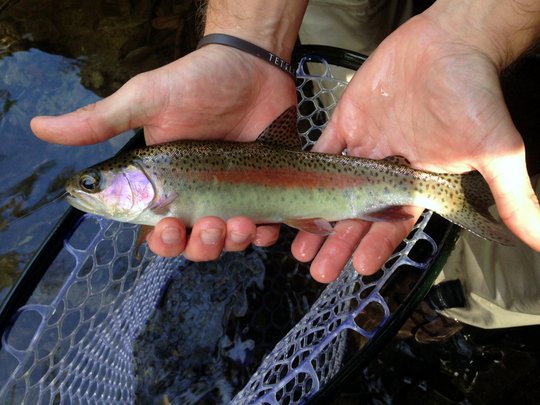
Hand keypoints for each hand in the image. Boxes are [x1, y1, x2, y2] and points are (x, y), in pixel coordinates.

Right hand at [31, 45, 296, 259]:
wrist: (251, 68)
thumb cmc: (196, 83)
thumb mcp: (146, 100)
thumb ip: (100, 122)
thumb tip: (38, 128)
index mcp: (163, 184)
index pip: (155, 229)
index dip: (161, 240)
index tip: (168, 226)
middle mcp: (195, 196)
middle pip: (192, 244)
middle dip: (199, 245)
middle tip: (209, 226)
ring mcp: (230, 196)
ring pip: (225, 242)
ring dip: (230, 242)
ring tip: (240, 223)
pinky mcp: (260, 193)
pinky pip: (261, 230)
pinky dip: (262, 235)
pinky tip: (263, 226)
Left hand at [292, 11, 539, 281]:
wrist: (453, 43)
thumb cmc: (476, 95)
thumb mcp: (496, 151)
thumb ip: (512, 196)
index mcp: (417, 183)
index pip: (393, 223)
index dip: (376, 246)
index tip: (359, 269)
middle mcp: (387, 170)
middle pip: (358, 214)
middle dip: (339, 242)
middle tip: (317, 270)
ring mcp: (365, 146)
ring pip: (334, 188)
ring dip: (317, 215)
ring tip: (299, 246)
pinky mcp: (347, 121)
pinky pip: (323, 148)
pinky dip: (307, 168)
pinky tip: (290, 191)